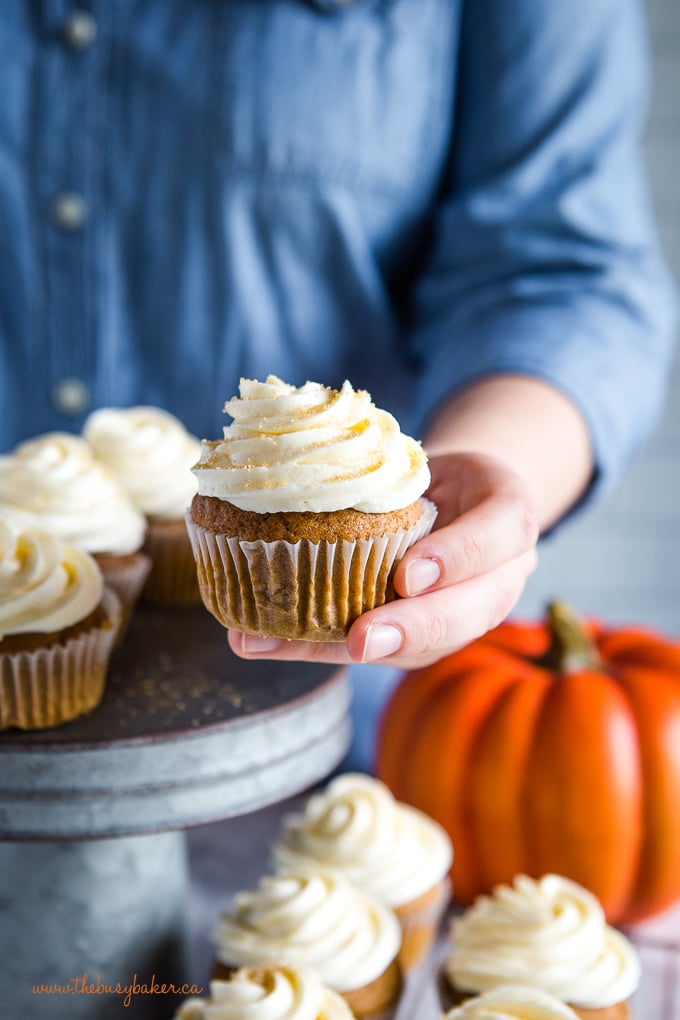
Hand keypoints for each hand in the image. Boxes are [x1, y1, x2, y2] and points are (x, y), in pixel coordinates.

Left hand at [227, 452, 538, 668]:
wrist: (460, 501)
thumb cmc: (437, 475)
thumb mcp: (430, 458)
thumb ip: (388, 471)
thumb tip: (289, 466)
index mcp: (510, 518)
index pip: (497, 536)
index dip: (456, 557)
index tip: (409, 574)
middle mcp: (499, 577)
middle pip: (468, 612)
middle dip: (412, 629)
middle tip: (361, 640)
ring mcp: (464, 615)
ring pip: (422, 645)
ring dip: (342, 649)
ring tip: (273, 644)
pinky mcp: (426, 637)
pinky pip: (381, 649)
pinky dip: (315, 646)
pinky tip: (258, 641)